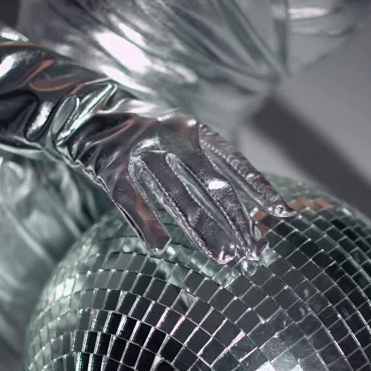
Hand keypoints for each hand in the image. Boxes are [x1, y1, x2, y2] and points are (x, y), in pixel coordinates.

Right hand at [61, 103, 292, 263]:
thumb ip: (209, 165)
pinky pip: (133, 202)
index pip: (234, 162)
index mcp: (194, 129)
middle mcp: (171, 138)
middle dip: (236, 221)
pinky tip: (162, 249)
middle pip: (210, 186)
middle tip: (256, 253)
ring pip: (177, 199)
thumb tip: (244, 205)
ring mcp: (141, 154)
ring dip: (202, 231)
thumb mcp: (181, 136)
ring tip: (225, 259)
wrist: (87, 111)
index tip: (283, 214)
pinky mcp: (111, 170)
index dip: (259, 188)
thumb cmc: (145, 133)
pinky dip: (147, 224)